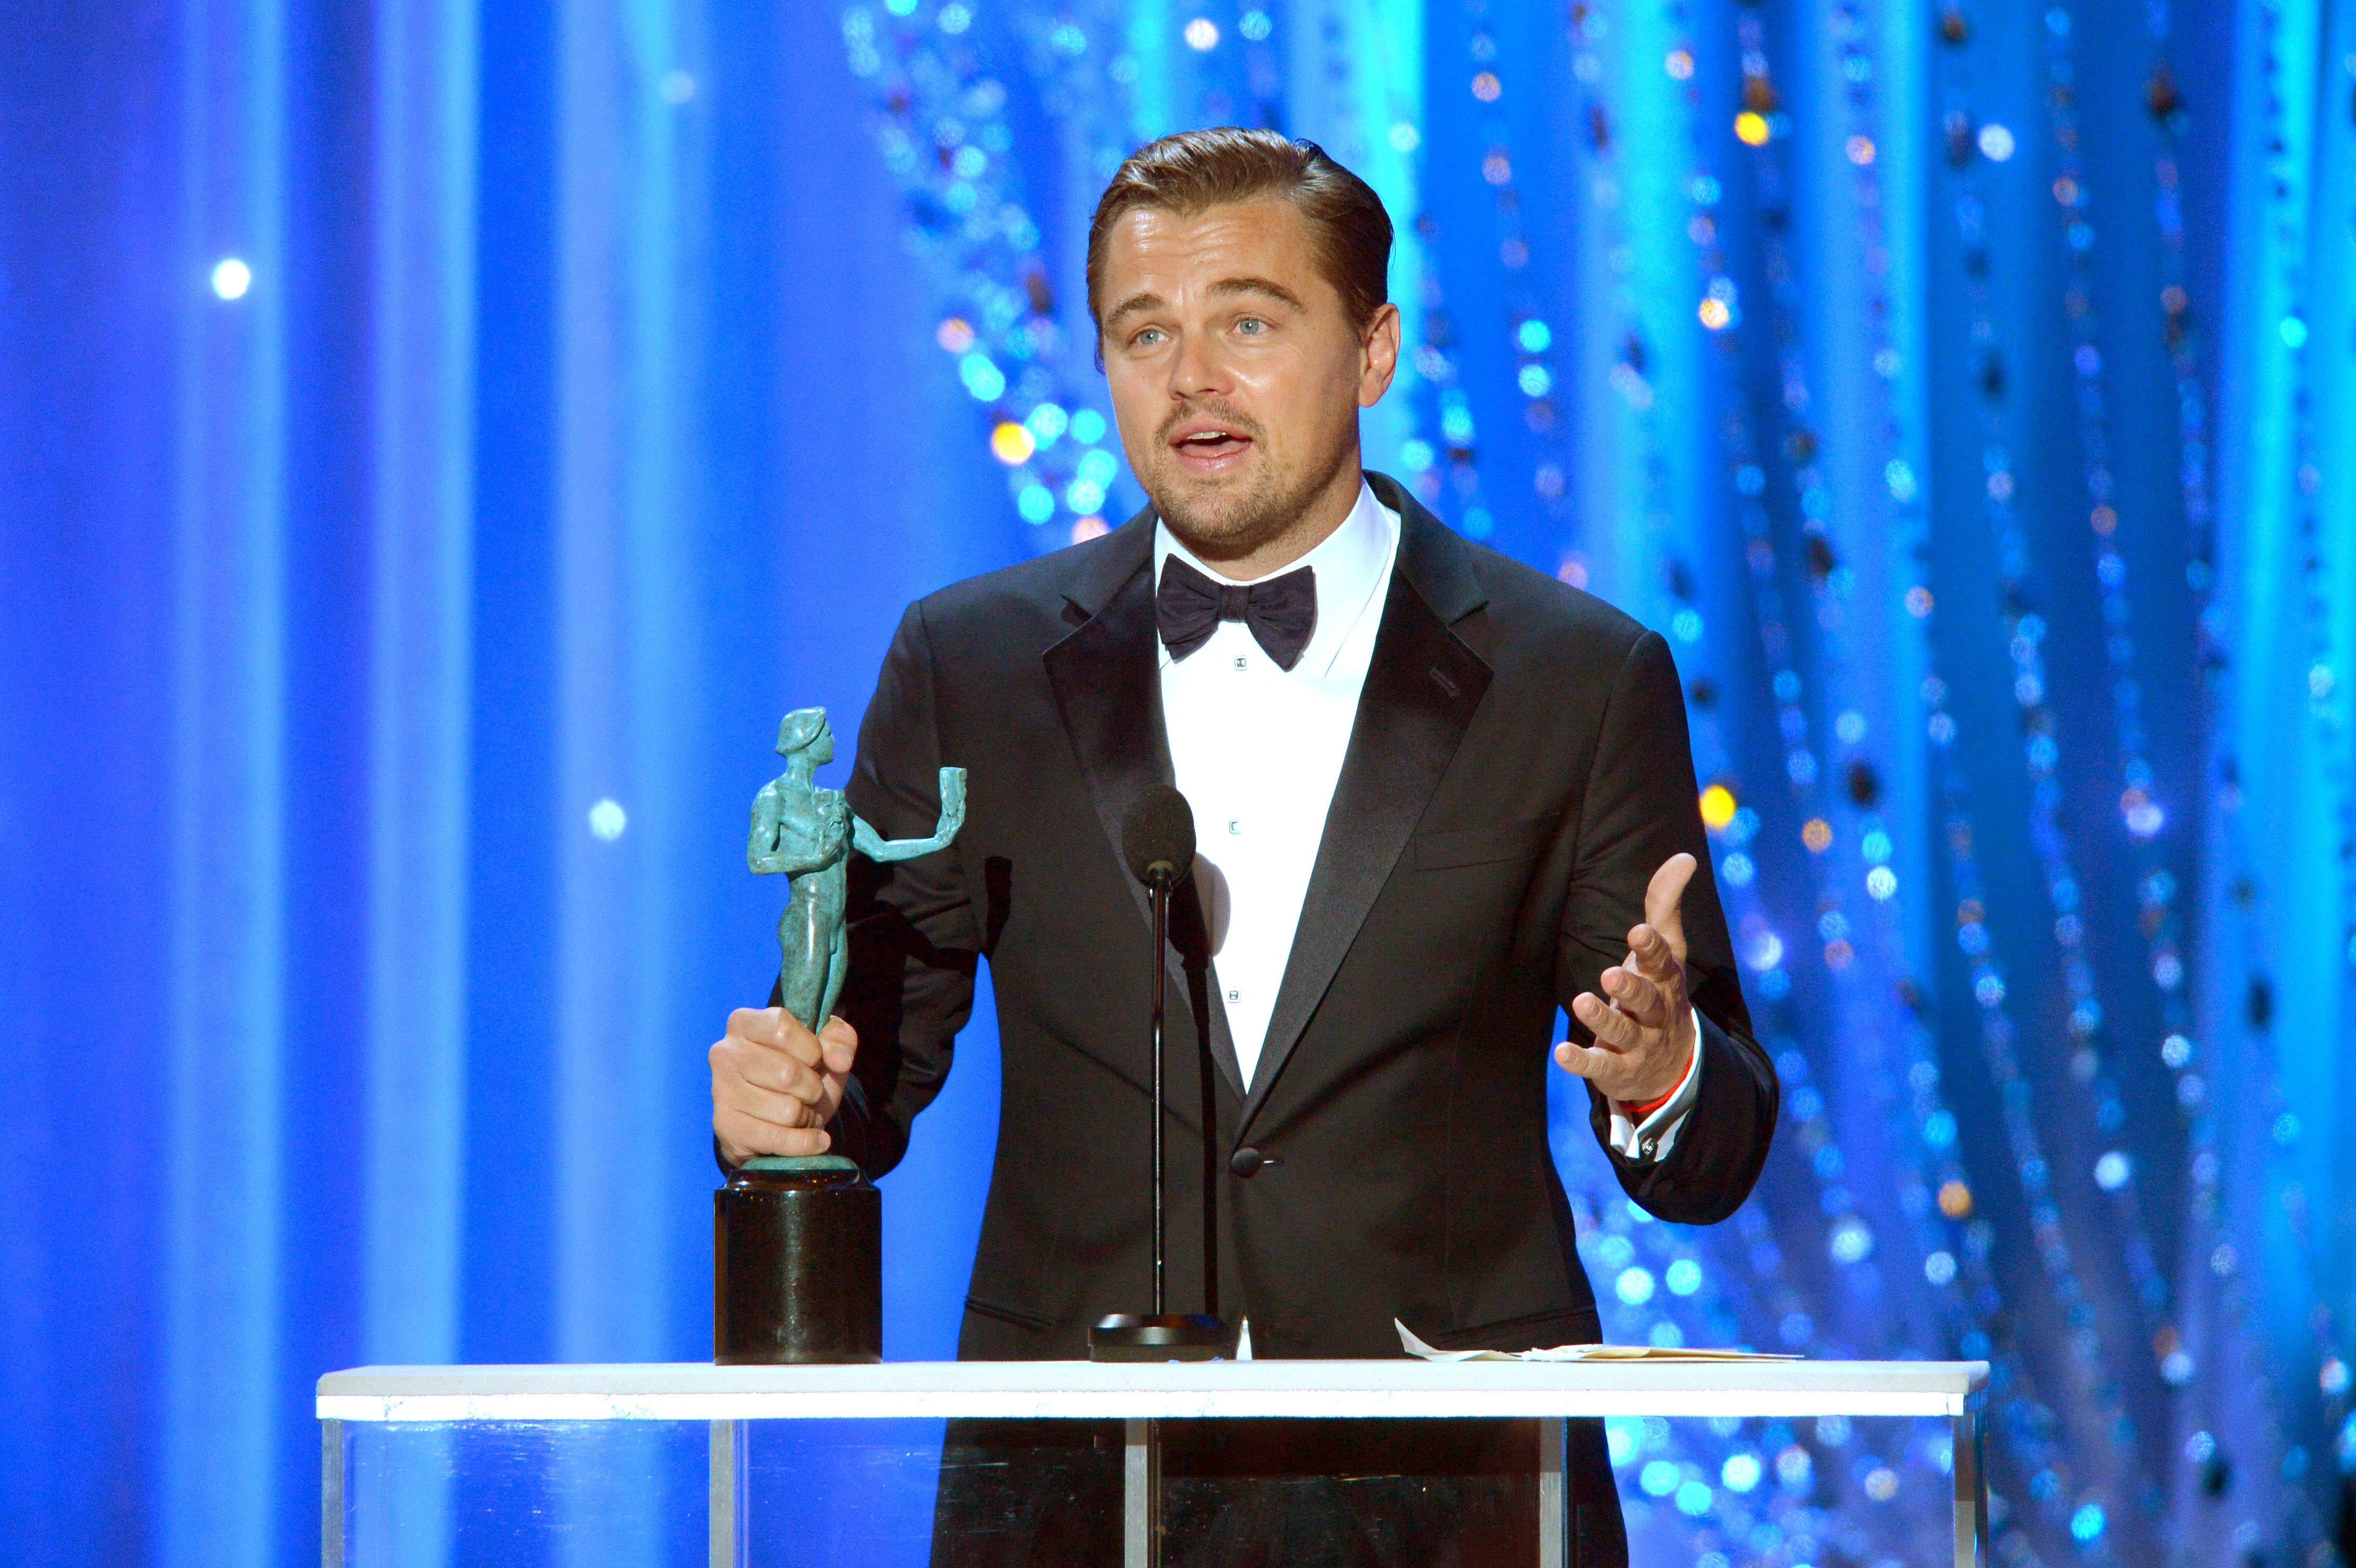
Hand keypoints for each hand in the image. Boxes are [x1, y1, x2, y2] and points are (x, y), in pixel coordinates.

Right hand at [711, 1008, 858, 1165]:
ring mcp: (721, 1090)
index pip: (784, 1030)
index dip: (812, 1050)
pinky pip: (777, 1139)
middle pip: (788, 1074)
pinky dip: (805, 1143)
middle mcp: (724, 1052)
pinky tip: (814, 1139)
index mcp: (744, 1022)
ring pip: (787, 1110)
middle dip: (813, 1089)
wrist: (779, 1119)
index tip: (813, 1061)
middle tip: (809, 1093)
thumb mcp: (826, 1048)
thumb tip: (839, 1060)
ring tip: (801, 1113)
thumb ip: (840, 1038)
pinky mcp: (725, 1126)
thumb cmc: (802, 1074)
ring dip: (807, 1116)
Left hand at [1555, 852, 1699, 1106]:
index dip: (1651, 947)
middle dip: (1630, 988)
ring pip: (1623, 1033)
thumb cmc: (1658, 992)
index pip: (1662, 962)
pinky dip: (1583, 1061)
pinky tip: (1563, 1052)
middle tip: (1610, 975)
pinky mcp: (1619, 1070)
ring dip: (1602, 1019)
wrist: (1673, 1065)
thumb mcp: (1665, 951)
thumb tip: (1685, 857)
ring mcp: (1639, 1045)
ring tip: (1581, 1001)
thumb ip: (1664, 905)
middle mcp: (1655, 1013)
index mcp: (1665, 981)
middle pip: (1646, 1001)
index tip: (1637, 931)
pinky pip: (1601, 1067)